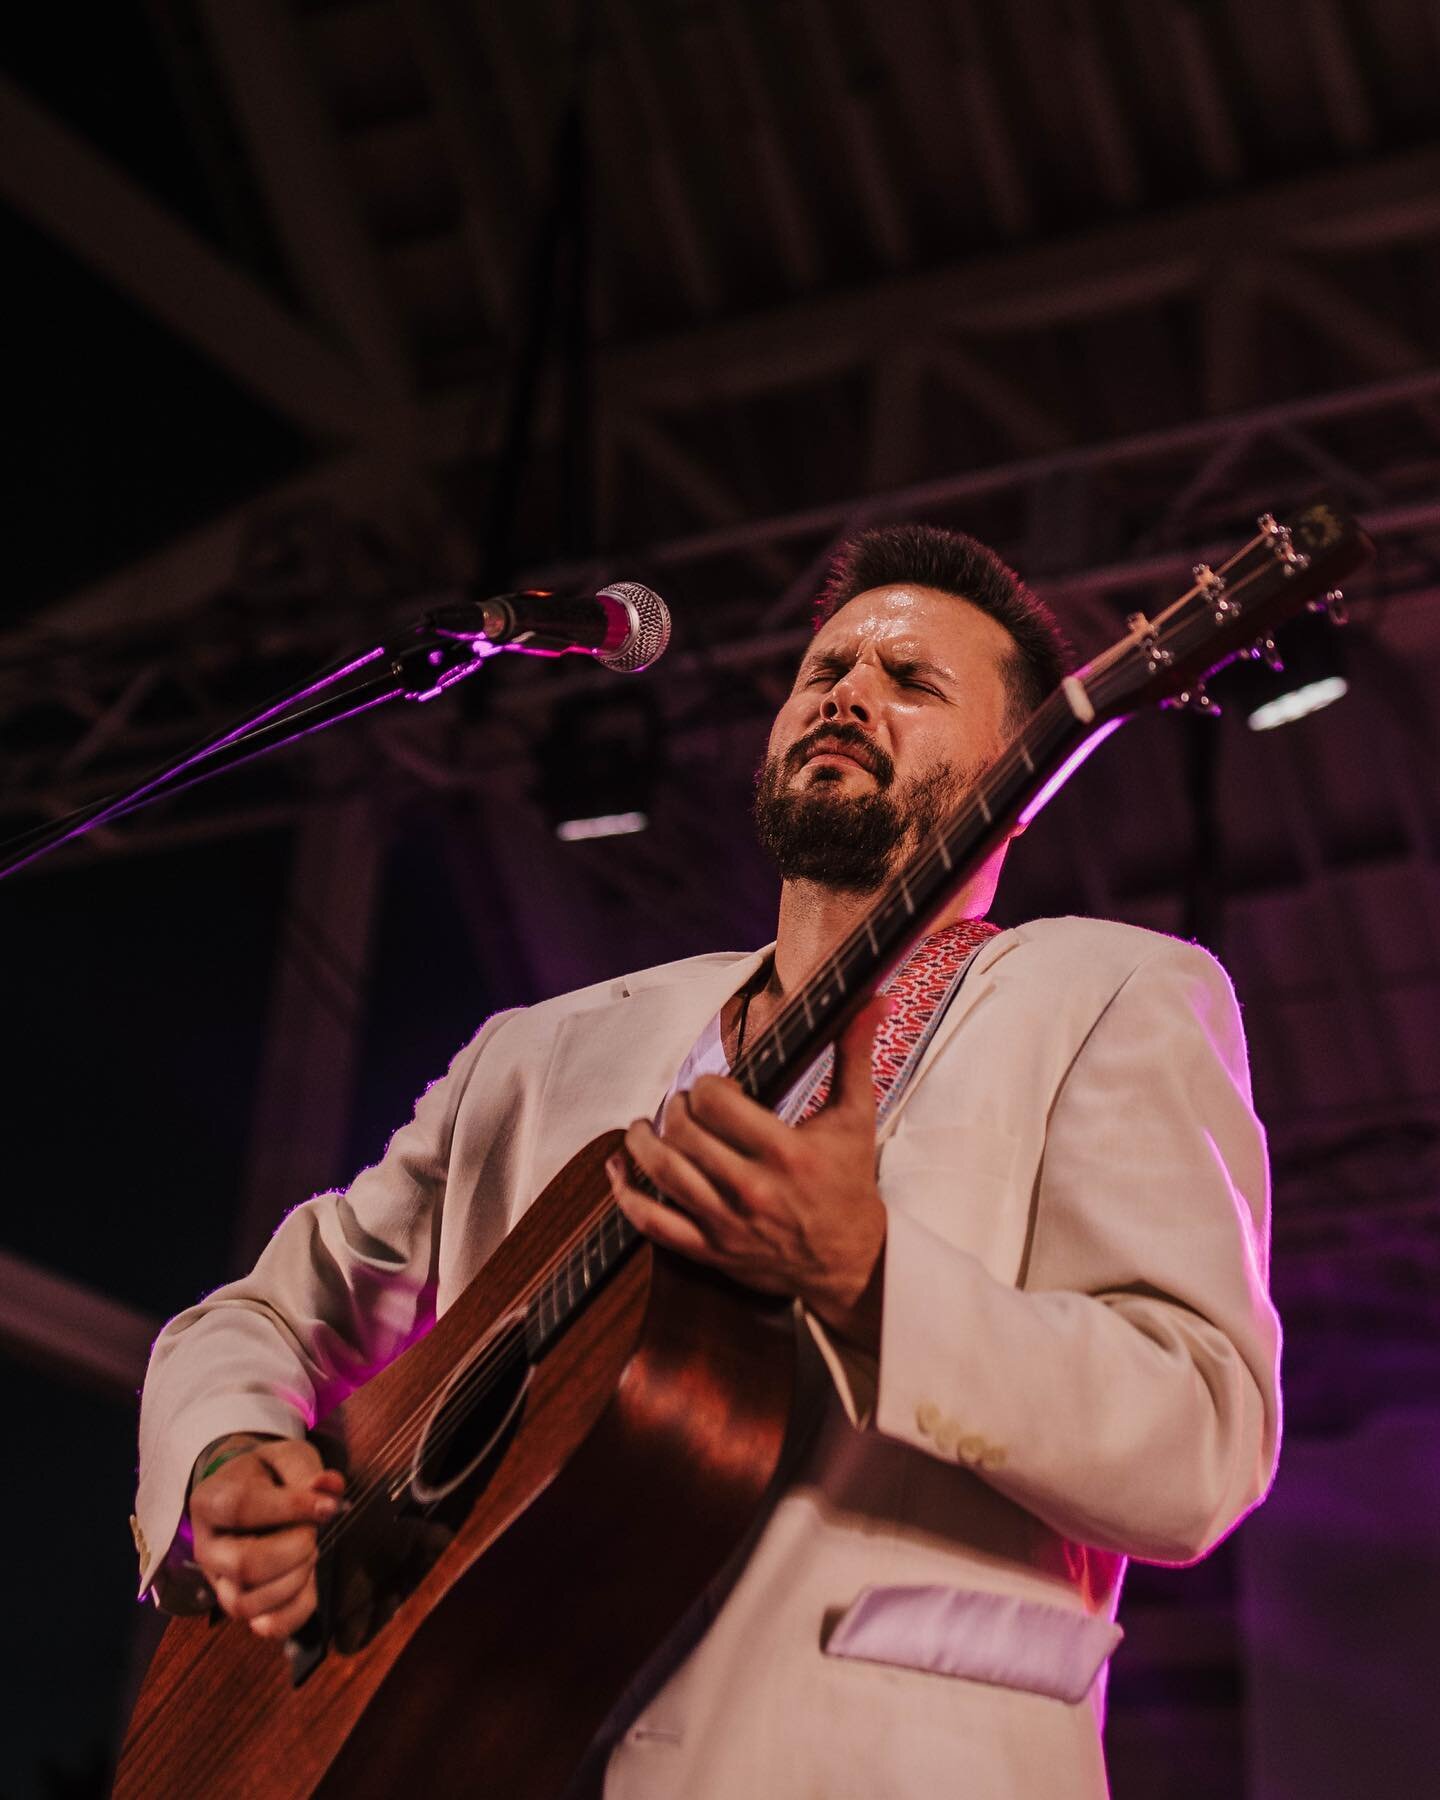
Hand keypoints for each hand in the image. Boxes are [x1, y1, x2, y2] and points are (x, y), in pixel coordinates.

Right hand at [189, 1436, 344, 1639]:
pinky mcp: (238, 1605)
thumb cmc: (267, 1475)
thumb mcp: (285, 1457)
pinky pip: (267, 1626)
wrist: (248, 1493)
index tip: (329, 1506)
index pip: (243, 1509)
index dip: (291, 1508)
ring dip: (294, 1579)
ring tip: (308, 1551)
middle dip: (294, 1548)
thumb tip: (331, 1488)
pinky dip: (298, 1610)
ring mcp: (218, 1582)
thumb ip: (307, 1471)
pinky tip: (309, 1580)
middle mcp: (205, 1548)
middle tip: (312, 1531)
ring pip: (247, 1604)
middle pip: (244, 1564)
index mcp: (210, 1501)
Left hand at [609, 996, 889, 1352]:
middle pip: (684, 1133)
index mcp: (786, 1152)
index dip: (706, 1086)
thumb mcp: (856, 1117)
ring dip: (642, 1141)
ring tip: (644, 1126)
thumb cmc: (849, 1183)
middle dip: (676, 1108)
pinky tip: (619, 1169)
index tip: (716, 1089)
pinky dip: (626, 1195)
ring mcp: (728, 1223)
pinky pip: (652, 1224)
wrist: (851, 1262)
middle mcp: (752, 1189)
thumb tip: (873, 999)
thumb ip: (854, 1054)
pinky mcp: (711, 1251)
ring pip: (662, 1173)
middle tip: (683, 1105)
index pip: (716, 1103)